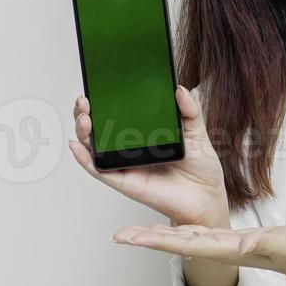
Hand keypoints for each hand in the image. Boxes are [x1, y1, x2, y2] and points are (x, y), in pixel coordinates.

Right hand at [69, 86, 229, 226]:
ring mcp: (126, 165)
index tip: (95, 87)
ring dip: (83, 132)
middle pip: (98, 129)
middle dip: (85, 113)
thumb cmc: (201, 169)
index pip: (117, 114)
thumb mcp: (198, 133)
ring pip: (94, 148)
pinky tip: (78, 147)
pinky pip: (101, 171)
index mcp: (145, 134)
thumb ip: (190, 111)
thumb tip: (181, 89)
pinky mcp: (126, 182)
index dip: (101, 101)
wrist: (208, 198)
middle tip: (84, 101)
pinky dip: (86, 160)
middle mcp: (131, 149)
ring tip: (83, 118)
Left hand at [112, 222, 285, 278]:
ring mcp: (218, 244)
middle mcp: (216, 248)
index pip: (184, 245)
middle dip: (146, 239)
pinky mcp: (223, 239)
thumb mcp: (282, 243)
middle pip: (174, 243)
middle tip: (118, 237)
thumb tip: (241, 245)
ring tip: (129, 233)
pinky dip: (172, 228)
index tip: (134, 239)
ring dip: (154, 235)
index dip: (157, 240)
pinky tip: (161, 225)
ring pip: (179, 238)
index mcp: (225, 249)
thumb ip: (262, 243)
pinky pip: (192, 233)